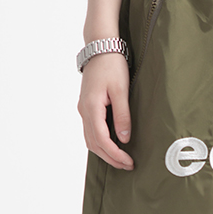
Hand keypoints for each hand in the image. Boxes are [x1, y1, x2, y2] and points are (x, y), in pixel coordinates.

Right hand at [77, 53, 134, 170]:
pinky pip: (91, 131)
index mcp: (91, 107)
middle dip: (110, 158)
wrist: (100, 47)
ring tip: (121, 160)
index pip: (102, 139)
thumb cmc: (112, 65)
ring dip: (104, 152)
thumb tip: (124, 138)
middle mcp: (84, 111)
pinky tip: (112, 146)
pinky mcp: (87, 107)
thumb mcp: (121, 90)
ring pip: (90, 139)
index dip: (115, 154)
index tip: (128, 162)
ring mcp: (83, 109)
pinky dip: (100, 143)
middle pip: (94, 144)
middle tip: (127, 166)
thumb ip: (122, 116)